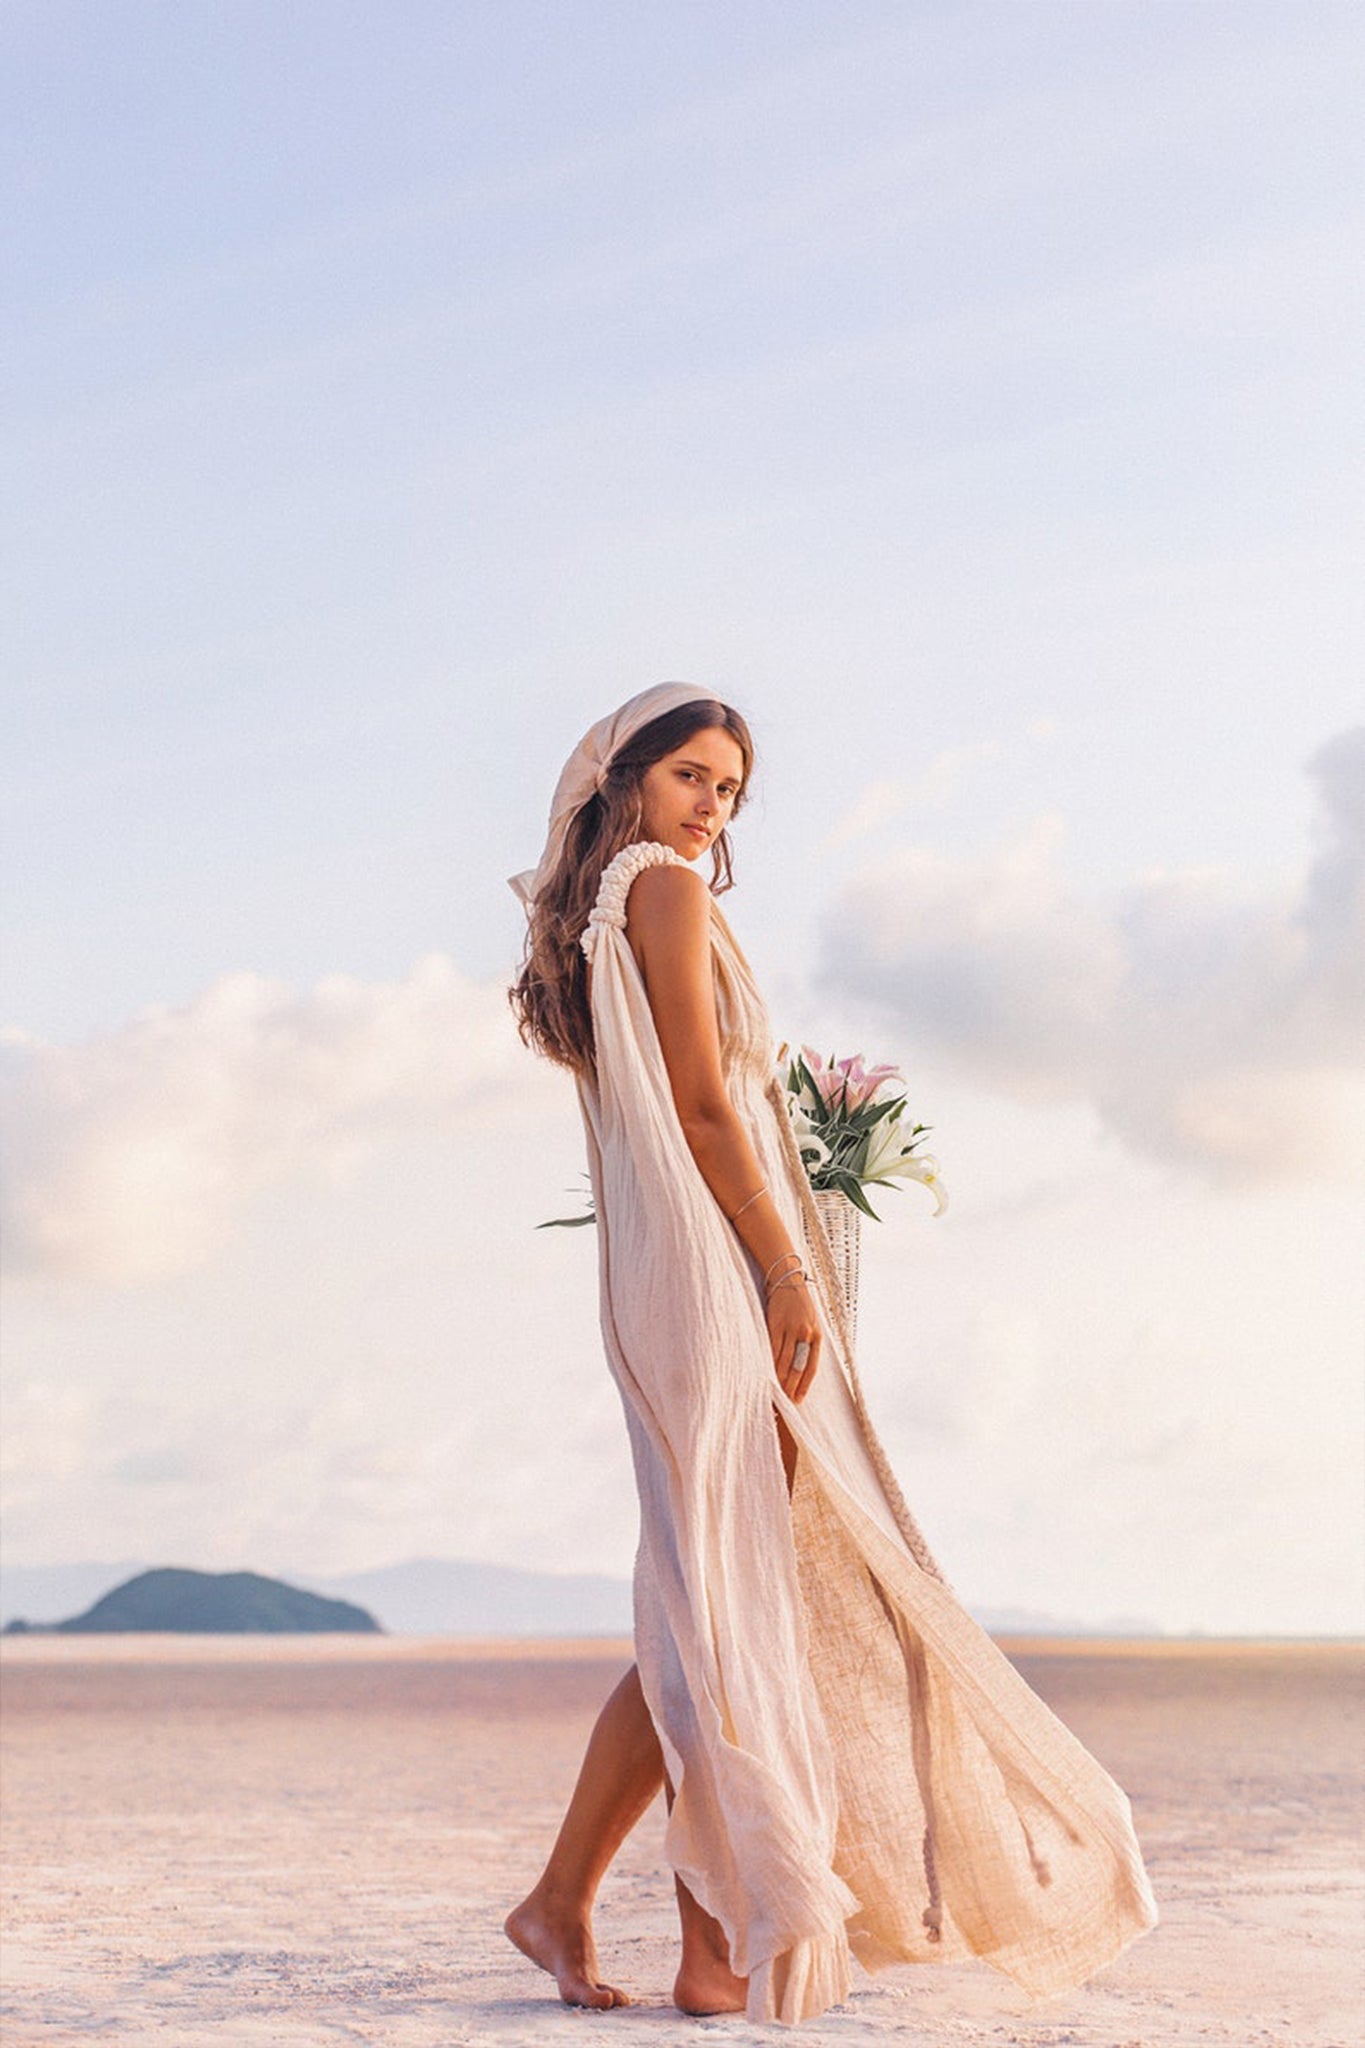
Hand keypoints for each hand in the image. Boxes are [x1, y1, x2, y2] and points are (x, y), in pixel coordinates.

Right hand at [765, 1275, 820, 1403]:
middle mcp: (805, 1333)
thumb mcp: (811, 1323)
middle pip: (797, 1367)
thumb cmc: (800, 1305)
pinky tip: (765, 1373)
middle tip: (785, 1402)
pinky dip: (768, 1362)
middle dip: (790, 1386)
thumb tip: (800, 1368)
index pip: (811, 1367)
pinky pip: (771, 1348)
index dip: (804, 1385)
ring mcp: (790, 1329)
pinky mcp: (775, 1324)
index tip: (798, 1400)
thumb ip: (808, 1343)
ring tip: (774, 1392)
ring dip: (778, 1378)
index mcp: (817, 1336)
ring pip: (783, 1361)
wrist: (788, 1280)